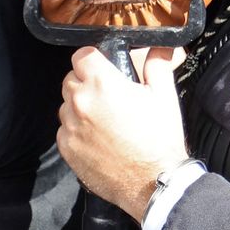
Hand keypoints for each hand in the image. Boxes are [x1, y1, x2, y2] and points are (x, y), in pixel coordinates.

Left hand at [57, 45, 189, 222]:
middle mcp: (80, 102)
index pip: (81, 55)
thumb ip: (157, 65)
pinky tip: (99, 138)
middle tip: (108, 96)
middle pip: (71, 79)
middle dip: (86, 83)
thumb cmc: (160, 139)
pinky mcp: (67, 148)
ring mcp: (70, 127)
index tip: (103, 67)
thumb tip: (162, 46)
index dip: (93, 59)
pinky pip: (65, 129)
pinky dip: (77, 130)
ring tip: (105, 120)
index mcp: (102, 83)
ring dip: (80, 107)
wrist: (154, 182)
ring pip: (66, 105)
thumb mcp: (164, 96)